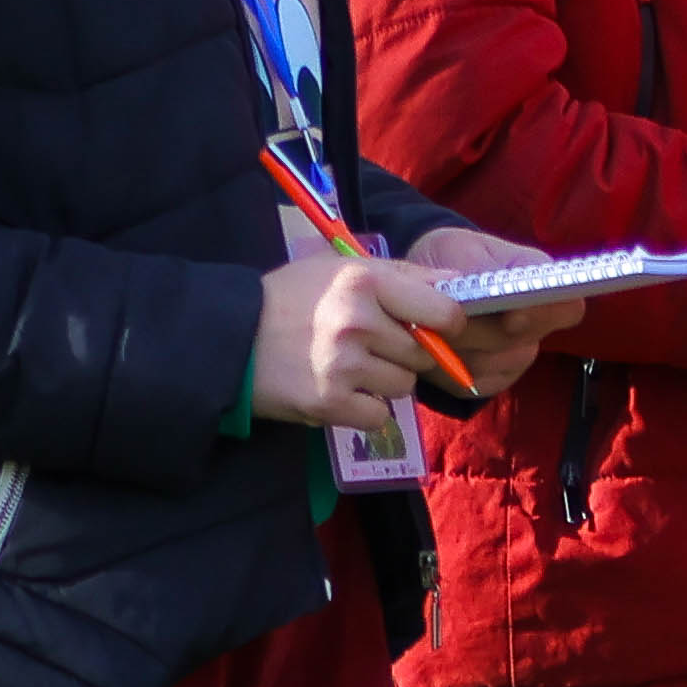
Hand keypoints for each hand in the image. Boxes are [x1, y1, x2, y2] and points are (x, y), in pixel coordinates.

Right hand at [251, 242, 475, 436]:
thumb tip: (460, 286)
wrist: (227, 338)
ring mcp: (343, 365)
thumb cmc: (290, 299)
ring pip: (404, 386)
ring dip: (384, 382)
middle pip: (424, 353)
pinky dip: (364, 411)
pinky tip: (338, 392)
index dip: (446, 324)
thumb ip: (401, 276)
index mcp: (364, 280)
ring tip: (347, 367)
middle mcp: (358, 321)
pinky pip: (379, 416)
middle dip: (405, 353)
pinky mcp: (329, 403)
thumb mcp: (339, 269)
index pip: (445, 311)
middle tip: (369, 347)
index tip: (431, 328)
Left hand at [394, 225, 572, 394]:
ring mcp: (512, 361)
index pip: (569, 309)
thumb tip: (508, 290)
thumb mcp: (474, 248)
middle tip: (447, 314)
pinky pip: (466, 383)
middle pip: (521, 347)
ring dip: (456, 347)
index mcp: (546, 291)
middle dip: (480, 332)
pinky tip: (428, 345)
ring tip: (430, 325)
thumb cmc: (459, 256)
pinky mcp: (484, 383)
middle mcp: (537, 331)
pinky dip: (442, 365)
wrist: (428, 277)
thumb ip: (495, 268)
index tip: (512, 314)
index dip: (545, 314)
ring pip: (489, 365)